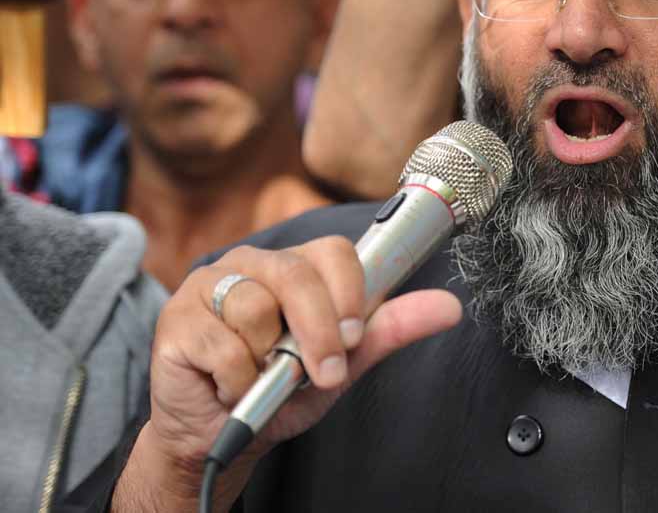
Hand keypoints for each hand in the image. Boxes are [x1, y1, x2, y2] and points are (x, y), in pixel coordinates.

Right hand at [116, 236, 461, 511]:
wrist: (220, 437)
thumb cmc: (281, 391)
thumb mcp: (343, 364)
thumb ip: (388, 330)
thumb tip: (448, 307)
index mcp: (295, 266)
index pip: (332, 251)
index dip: (349, 291)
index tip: (355, 336)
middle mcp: (252, 265)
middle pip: (296, 274)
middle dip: (319, 331)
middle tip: (324, 373)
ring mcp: (209, 285)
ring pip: (256, 308)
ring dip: (267, 360)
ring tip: (260, 376)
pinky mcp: (176, 318)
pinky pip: (222, 344)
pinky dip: (236, 378)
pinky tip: (230, 385)